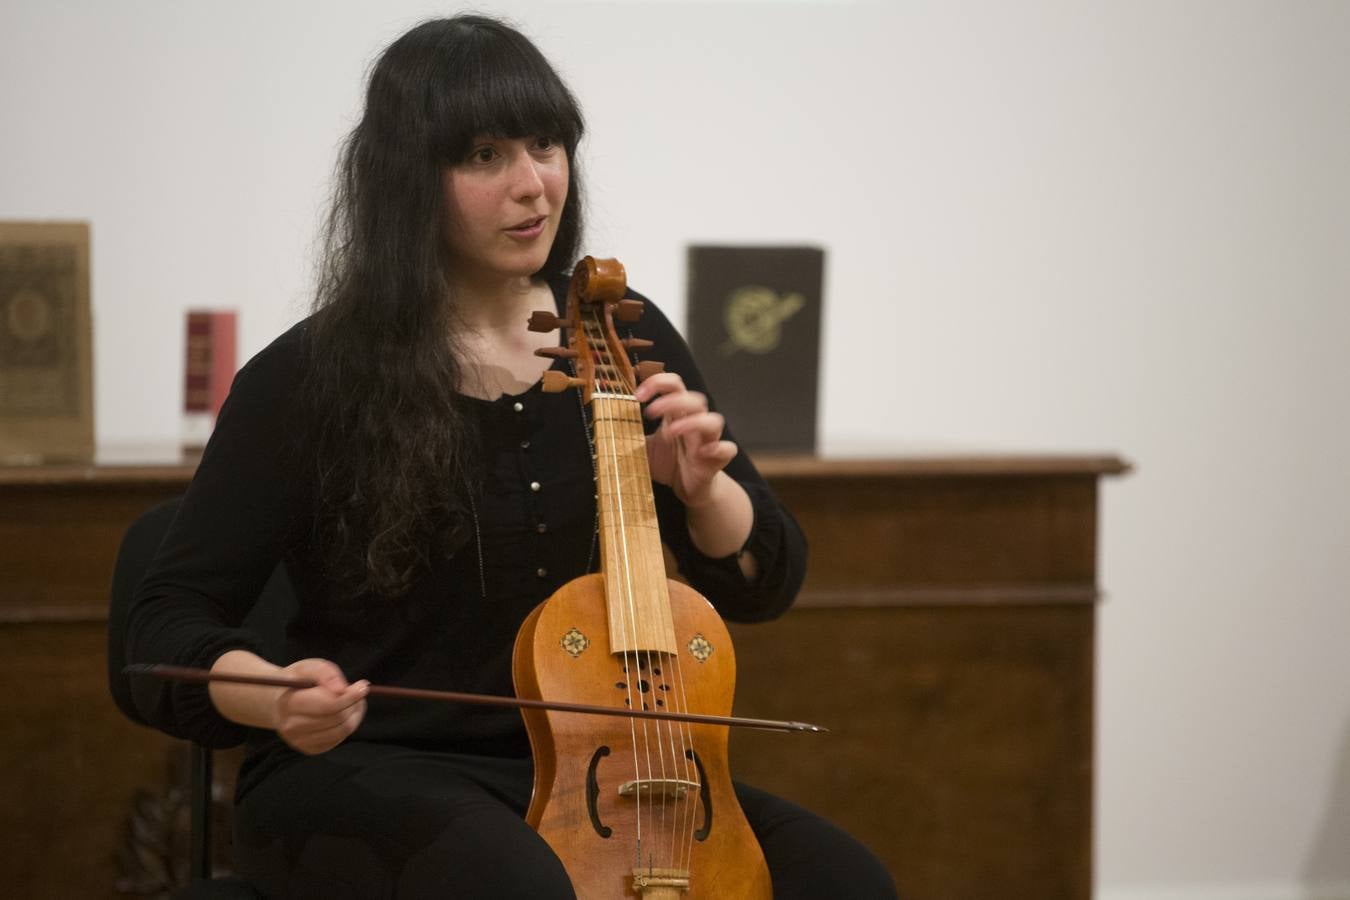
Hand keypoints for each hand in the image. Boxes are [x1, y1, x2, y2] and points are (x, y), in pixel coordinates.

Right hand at [273, 658, 367, 754]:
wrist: (280, 701)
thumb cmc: (299, 681)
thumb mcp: (309, 667)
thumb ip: (326, 673)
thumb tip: (342, 689)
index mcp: (289, 704)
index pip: (328, 705)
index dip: (350, 696)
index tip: (363, 686)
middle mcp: (291, 727)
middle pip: (337, 719)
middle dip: (354, 703)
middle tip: (359, 691)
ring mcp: (299, 741)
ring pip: (342, 731)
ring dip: (355, 714)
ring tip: (353, 701)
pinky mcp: (310, 749)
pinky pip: (338, 739)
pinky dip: (348, 725)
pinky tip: (343, 713)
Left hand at [635, 372, 737, 507]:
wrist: (688, 490)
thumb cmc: (669, 464)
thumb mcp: (644, 448)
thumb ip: (630, 435)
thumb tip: (606, 425)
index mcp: (677, 415)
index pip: (674, 385)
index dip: (658, 383)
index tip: (638, 395)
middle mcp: (695, 423)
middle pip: (694, 398)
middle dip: (672, 400)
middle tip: (650, 412)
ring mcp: (708, 441)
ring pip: (713, 420)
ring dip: (693, 421)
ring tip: (671, 431)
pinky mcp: (717, 460)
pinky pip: (727, 449)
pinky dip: (718, 447)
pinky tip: (703, 452)